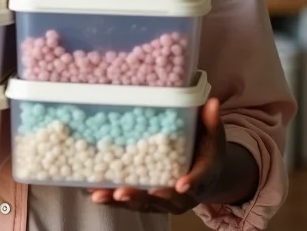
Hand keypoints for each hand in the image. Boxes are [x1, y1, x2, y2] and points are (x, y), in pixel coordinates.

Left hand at [90, 97, 226, 213]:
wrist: (203, 171)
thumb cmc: (206, 149)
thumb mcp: (212, 134)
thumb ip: (210, 121)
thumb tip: (212, 102)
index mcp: (201, 176)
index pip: (197, 181)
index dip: (190, 183)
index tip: (181, 185)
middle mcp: (181, 194)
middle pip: (163, 200)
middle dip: (142, 197)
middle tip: (124, 192)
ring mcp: (163, 200)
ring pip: (142, 204)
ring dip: (121, 200)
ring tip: (101, 194)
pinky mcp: (148, 198)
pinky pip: (129, 201)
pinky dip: (112, 198)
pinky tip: (94, 191)